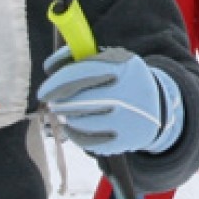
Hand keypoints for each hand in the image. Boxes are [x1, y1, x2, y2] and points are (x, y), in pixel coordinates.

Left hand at [38, 45, 184, 164]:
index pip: (83, 74)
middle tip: (53, 103)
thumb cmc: (120, 80)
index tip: (43, 92)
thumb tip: (50, 67)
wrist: (155, 109)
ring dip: (68, 116)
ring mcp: (128, 120)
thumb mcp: (108, 60)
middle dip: (60, 103)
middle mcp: (129, 93)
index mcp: (125, 66)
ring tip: (69, 112)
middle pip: (79, 101)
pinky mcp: (124, 141)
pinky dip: (75, 133)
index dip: (57, 83)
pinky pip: (86, 141)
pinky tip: (74, 126)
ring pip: (79, 122)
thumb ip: (78, 58)